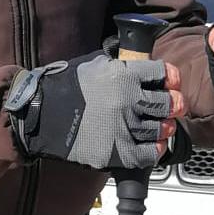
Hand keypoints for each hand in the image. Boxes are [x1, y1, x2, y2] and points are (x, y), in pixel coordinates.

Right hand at [3, 54, 186, 170]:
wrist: (40, 115)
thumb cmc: (63, 88)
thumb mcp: (94, 64)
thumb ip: (119, 64)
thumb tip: (138, 61)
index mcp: (123, 74)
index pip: (163, 73)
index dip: (170, 78)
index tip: (171, 83)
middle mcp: (128, 100)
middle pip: (167, 103)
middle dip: (174, 104)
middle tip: (173, 106)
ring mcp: (124, 127)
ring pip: (161, 129)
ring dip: (164, 127)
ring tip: (160, 126)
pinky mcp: (118, 152)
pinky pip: (149, 153)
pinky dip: (155, 149)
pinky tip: (153, 144)